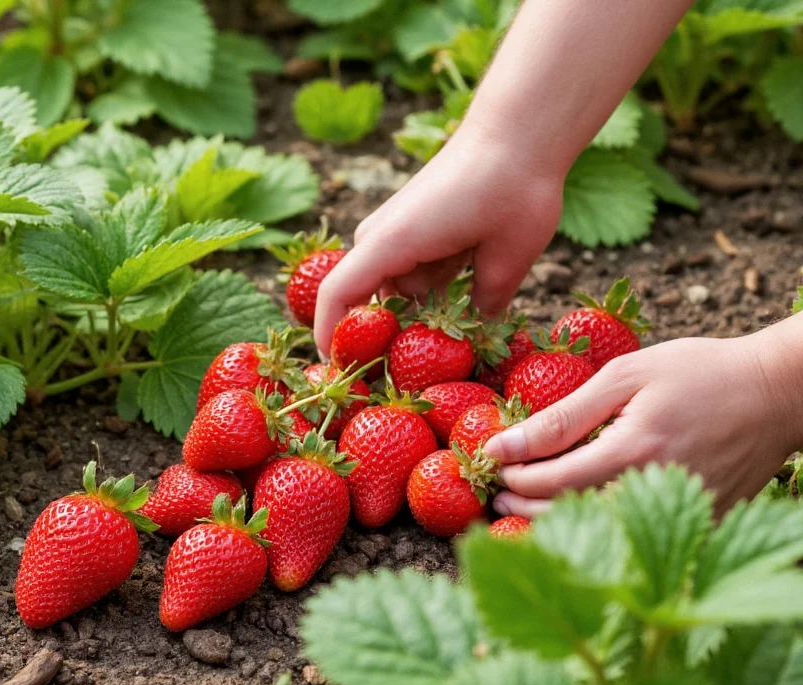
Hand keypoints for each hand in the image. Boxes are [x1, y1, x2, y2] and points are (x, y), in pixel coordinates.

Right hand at [312, 125, 563, 355]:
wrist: (519, 132)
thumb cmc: (513, 190)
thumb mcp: (507, 258)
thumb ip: (484, 307)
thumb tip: (478, 343)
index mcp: (391, 243)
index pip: (337, 298)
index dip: (333, 341)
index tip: (342, 378)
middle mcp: (381, 239)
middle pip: (365, 305)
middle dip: (384, 345)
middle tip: (410, 385)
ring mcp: (396, 236)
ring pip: (395, 296)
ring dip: (415, 323)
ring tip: (447, 358)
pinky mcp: (414, 234)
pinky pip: (413, 280)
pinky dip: (430, 302)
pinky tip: (459, 321)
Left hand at [484, 333, 802, 515]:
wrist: (780, 391)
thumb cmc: (700, 372)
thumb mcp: (626, 376)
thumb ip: (561, 415)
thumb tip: (502, 443)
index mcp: (633, 452)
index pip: (551, 482)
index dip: (514, 479)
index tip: (492, 468)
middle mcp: (657, 492)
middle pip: (571, 517)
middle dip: (524, 508)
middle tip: (497, 498)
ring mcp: (684, 515)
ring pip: (601, 534)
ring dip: (557, 523)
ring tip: (526, 507)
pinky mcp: (705, 524)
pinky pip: (639, 536)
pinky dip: (603, 528)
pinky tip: (581, 511)